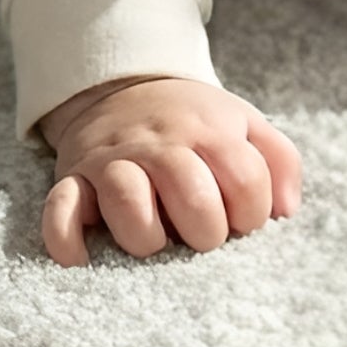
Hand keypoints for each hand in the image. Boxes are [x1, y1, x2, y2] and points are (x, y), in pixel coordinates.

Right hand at [38, 77, 301, 266]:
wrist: (123, 87)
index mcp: (210, 132)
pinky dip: (67, 240)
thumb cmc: (194, 122)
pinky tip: (84, 259)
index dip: (253, 215)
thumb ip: (279, 160)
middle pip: (192, 195)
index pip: (246, 182)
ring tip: (153, 241)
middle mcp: (161, 144)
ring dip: (145, 236)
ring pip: (128, 200)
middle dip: (205, 232)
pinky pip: (60, 210)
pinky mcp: (73, 178)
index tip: (242, 223)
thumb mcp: (244, 122)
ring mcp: (114, 160)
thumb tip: (286, 212)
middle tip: (201, 236)